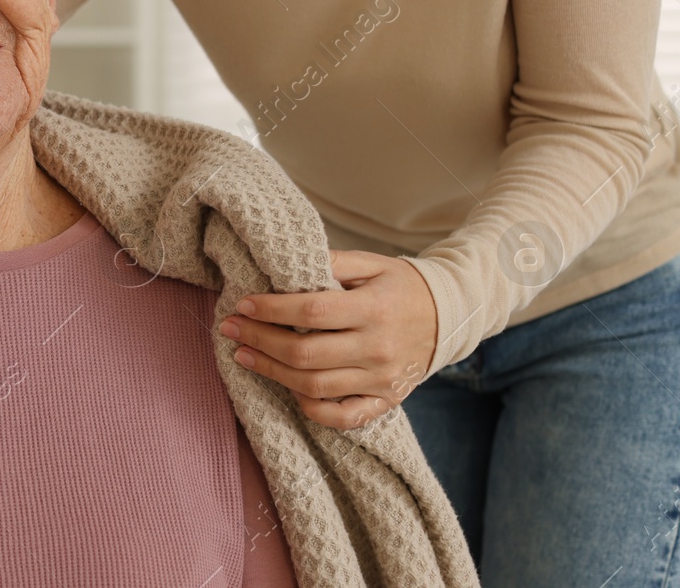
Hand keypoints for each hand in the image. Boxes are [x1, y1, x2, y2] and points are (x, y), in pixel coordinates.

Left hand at [217, 250, 437, 429]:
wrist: (450, 315)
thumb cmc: (402, 285)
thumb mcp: (371, 263)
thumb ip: (330, 262)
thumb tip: (283, 265)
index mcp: (374, 309)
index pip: (312, 311)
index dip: (271, 309)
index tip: (243, 304)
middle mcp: (377, 348)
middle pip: (305, 353)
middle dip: (259, 341)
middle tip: (230, 329)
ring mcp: (381, 380)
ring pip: (315, 386)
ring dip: (271, 372)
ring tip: (243, 355)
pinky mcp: (385, 401)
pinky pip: (342, 416)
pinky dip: (311, 408)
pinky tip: (288, 389)